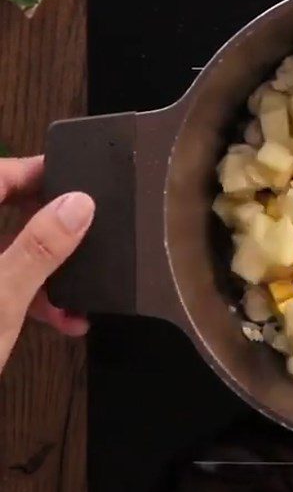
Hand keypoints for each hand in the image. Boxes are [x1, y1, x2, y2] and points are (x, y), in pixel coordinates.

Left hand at [0, 156, 94, 374]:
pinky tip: (60, 318)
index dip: (35, 173)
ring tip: (77, 298)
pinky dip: (27, 295)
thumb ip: (39, 249)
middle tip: (84, 236)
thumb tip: (77, 205)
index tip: (76, 179)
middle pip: (0, 212)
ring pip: (1, 252)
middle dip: (48, 229)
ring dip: (44, 272)